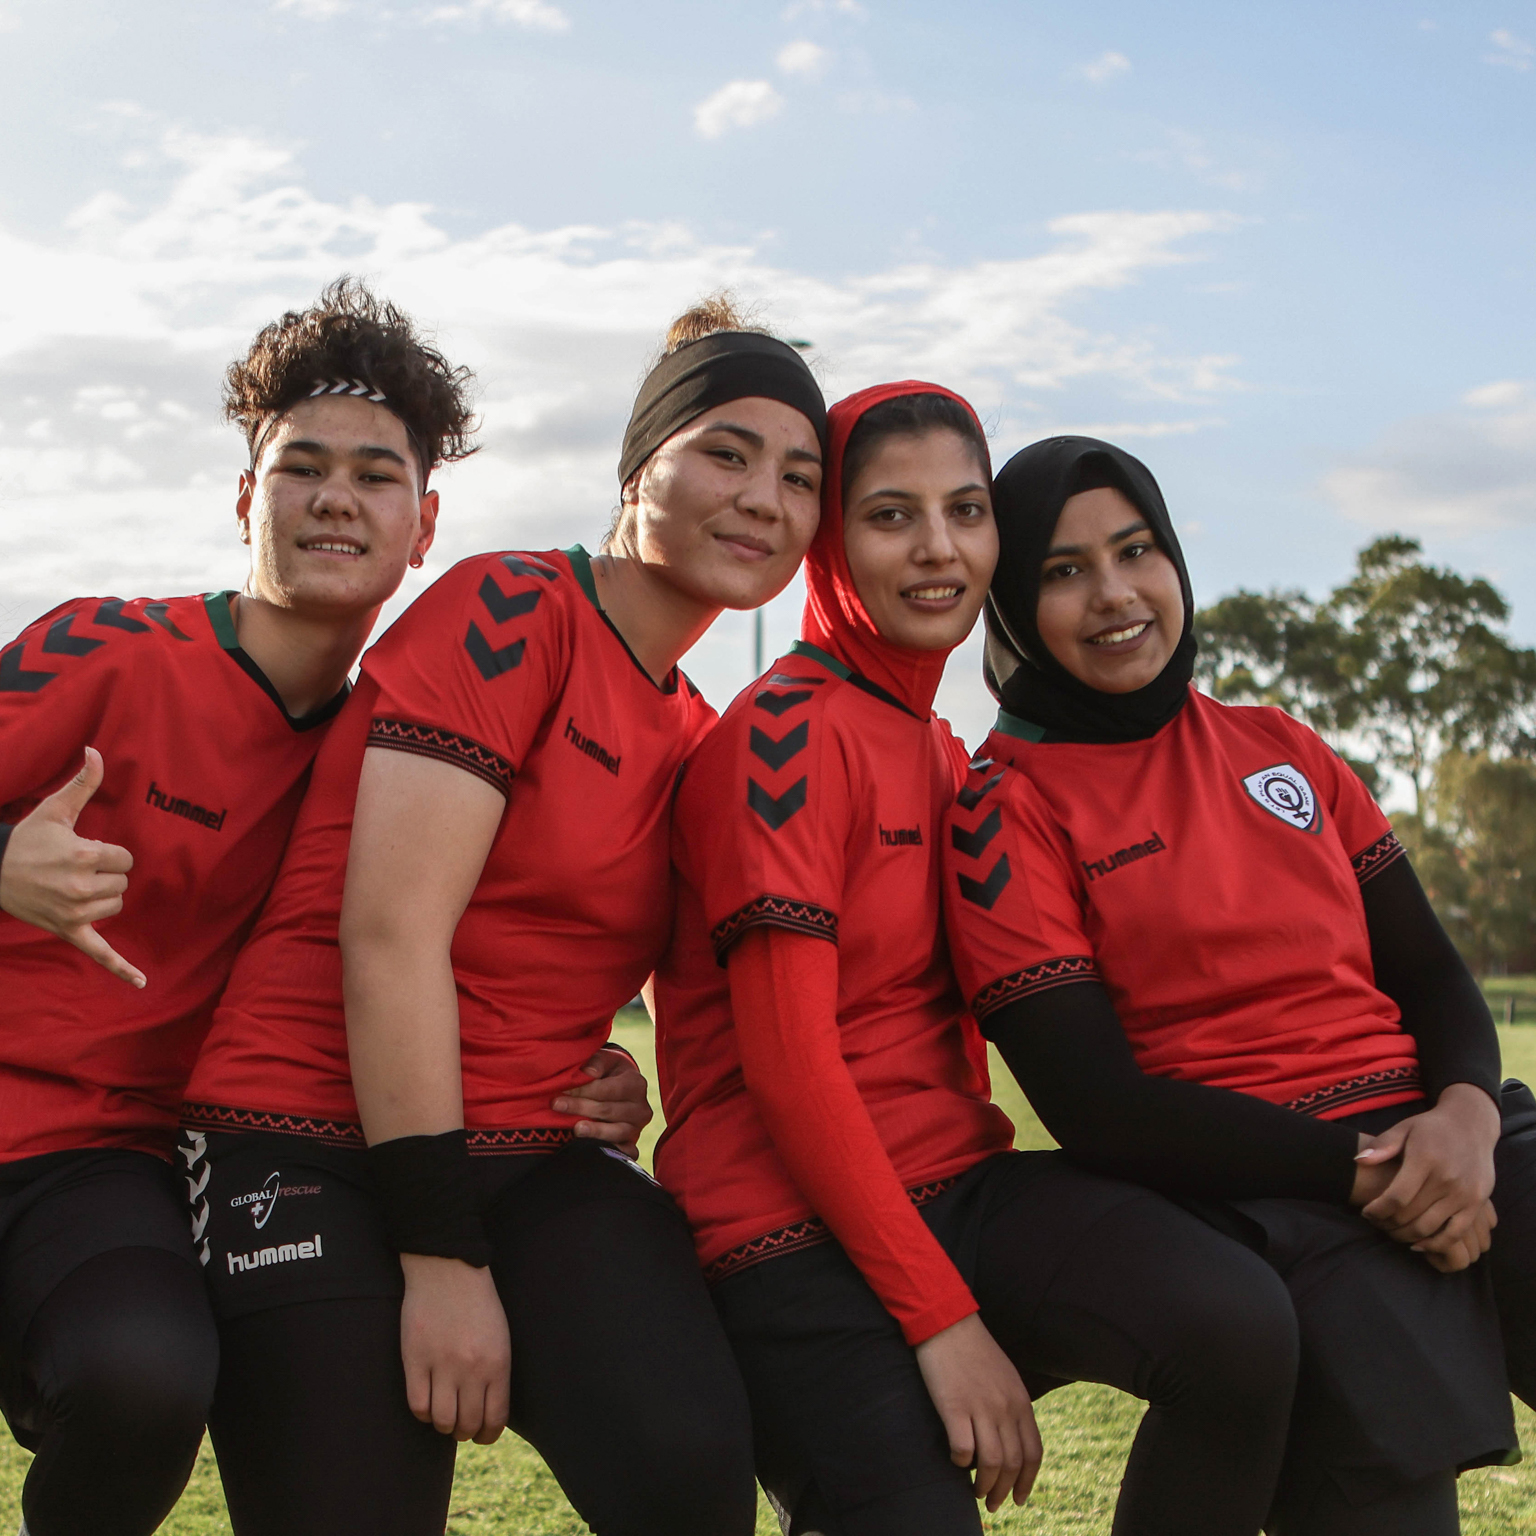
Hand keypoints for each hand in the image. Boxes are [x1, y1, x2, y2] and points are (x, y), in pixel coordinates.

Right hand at [0, 749, 143, 987]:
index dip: (111, 853)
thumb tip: (96, 750)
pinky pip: (100, 954)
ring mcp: (74, 913)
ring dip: (104, 897)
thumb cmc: (28, 840)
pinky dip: (121, 968)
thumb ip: (83, 783)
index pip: (126, 859)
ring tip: (75, 886)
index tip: (87, 850)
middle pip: (123, 883)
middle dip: (107, 874)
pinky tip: (142, 983)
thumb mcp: (55, 810)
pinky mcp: (69, 932)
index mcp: (82, 856)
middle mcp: (80, 887)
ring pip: (116, 906)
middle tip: (76, 869)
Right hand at [399, 1253, 510, 1443]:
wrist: (449, 1269)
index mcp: (497, 1363)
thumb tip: (488, 1411)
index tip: (481, 1435)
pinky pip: (417, 1405)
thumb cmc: (477, 1303)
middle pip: (467, 1424)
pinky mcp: (415, 1359)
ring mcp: (442, 1365)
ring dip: (443, 1425)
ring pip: (442, 1421)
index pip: (495, 1418)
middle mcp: (471, 1369)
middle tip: (460, 1425)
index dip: (487, 1435)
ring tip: (444, 1414)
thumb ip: (495, 1373)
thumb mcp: (499, 1337)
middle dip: (464, 1431)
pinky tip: (427, 1401)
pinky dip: (423, 1412)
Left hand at [553, 1047, 652, 1157]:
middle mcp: (640, 1108)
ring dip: (595, 1131)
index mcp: (636, 1084)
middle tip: (557, 1105)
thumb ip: (597, 1062)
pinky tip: (594, 1149)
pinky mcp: (631, 1144)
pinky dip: (611, 1151)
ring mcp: (637, 1128)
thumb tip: (589, 1072)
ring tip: (576, 1128)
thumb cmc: (609, 1072)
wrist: (622, 1089)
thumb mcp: (606, 1060)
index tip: (563, 1090)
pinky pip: (625, 1152)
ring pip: (617, 1132)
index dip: (585, 1090)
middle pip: (609, 1110)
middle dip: (581, 1107)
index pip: (609, 1089)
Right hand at [914, 1312, 1041, 1511]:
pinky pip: (963, 1449)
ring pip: (992, 1462)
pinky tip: (956, 1461)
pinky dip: (961, 1463)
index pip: (1033, 1452)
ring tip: (975, 1492)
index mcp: (1020, 1400)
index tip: (1019, 1498)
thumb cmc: (973, 1349)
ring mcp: (980, 1407)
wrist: (947, 1321)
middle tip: (993, 1503)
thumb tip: (1012, 1440)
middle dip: (1005, 1490)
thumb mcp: (1005, 1376)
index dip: (1028, 1481)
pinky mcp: (954, 1406)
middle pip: (1014, 1463)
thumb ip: (1012, 1406)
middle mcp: (1005, 1407)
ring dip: (985, 1485)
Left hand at [1355, 1085, 1500, 1261]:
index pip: (1396, 1197)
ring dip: (1406, 1236)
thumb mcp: (1404, 1128)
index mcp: (1426, 1159)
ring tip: (1393, 1232)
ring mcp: (1464, 1194)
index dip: (1377, 1210)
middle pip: (1410, 1215)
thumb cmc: (1431, 1128)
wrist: (1471, 1125)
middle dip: (1387, 1224)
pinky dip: (1435, 1244)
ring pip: (1429, 1228)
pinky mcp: (1477, 1204)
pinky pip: (1455, 1234)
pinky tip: (1418, 1243)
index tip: (1366, 1213)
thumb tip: (1359, 1161)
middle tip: (1376, 1224)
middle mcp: (1447, 1179)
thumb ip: (1382, 1145)